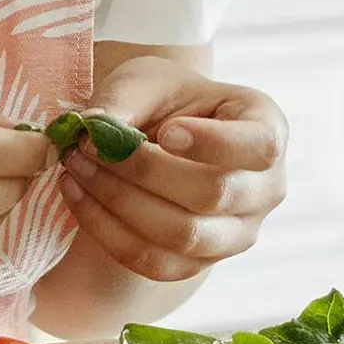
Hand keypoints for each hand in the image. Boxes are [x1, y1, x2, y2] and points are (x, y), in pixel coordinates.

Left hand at [54, 60, 286, 282]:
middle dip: (143, 172)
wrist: (159, 135)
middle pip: (214, 194)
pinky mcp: (201, 264)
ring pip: (184, 235)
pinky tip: (78, 197)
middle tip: (89, 146)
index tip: (165, 132)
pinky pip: (156, 263)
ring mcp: (238, 233)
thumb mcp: (146, 80)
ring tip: (76, 168)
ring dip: (119, 203)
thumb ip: (123, 99)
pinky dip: (109, 233)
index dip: (214, 144)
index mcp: (267, 129)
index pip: (259, 145)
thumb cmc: (165, 100)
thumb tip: (92, 130)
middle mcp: (266, 188)